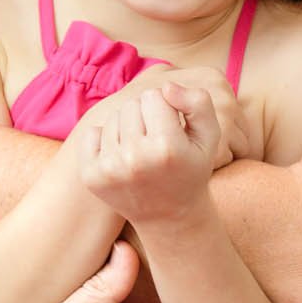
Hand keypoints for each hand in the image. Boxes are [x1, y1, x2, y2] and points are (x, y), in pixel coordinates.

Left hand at [78, 84, 219, 225]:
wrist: (168, 215)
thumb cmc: (191, 168)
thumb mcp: (210, 136)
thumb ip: (198, 102)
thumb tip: (166, 87)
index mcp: (166, 147)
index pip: (155, 96)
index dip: (166, 109)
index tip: (173, 130)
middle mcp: (135, 159)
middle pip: (131, 104)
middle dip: (145, 116)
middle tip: (157, 142)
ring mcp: (109, 169)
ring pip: (113, 117)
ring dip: (127, 128)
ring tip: (142, 152)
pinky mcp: (91, 176)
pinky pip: (92, 132)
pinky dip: (105, 140)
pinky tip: (122, 158)